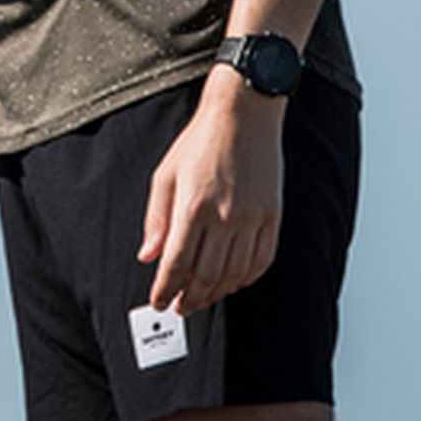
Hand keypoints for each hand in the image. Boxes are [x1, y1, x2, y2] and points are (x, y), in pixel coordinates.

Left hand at [139, 74, 284, 314]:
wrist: (243, 114)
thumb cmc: (200, 142)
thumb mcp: (166, 175)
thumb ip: (156, 219)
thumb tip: (148, 256)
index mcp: (193, 207)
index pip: (176, 265)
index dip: (165, 290)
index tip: (159, 301)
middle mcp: (224, 217)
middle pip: (205, 277)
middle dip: (189, 299)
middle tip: (179, 306)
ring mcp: (252, 219)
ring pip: (233, 275)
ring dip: (215, 293)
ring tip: (202, 297)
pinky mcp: (272, 217)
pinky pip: (260, 262)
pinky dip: (245, 279)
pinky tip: (232, 282)